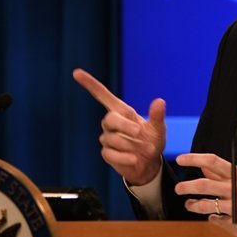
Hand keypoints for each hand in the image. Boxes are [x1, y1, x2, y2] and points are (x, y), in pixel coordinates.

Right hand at [72, 68, 165, 185]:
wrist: (149, 164)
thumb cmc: (152, 141)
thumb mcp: (158, 129)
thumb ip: (157, 116)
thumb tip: (160, 101)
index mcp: (122, 112)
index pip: (103, 95)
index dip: (90, 84)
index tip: (76, 72)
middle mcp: (111, 123)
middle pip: (109, 119)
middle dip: (124, 125)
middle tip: (139, 132)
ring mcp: (108, 138)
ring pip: (112, 138)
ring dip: (131, 144)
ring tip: (147, 150)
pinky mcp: (107, 154)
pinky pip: (111, 153)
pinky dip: (125, 157)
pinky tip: (135, 159)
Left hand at [174, 153, 236, 230]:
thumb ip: (223, 174)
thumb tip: (204, 168)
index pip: (212, 162)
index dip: (194, 159)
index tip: (181, 159)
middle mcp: (236, 189)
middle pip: (204, 185)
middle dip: (186, 186)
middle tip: (178, 188)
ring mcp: (236, 206)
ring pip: (206, 205)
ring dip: (193, 205)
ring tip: (188, 204)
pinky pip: (216, 220)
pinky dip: (211, 218)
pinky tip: (210, 216)